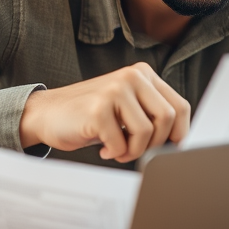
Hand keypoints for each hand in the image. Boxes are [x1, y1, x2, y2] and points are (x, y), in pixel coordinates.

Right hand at [18, 63, 190, 162]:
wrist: (46, 114)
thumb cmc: (91, 116)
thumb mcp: (127, 107)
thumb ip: (152, 114)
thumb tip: (182, 141)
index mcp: (143, 74)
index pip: (180, 106)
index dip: (180, 134)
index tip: (169, 149)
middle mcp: (132, 76)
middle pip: (168, 119)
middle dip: (155, 144)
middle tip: (135, 150)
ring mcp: (114, 90)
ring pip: (148, 133)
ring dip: (134, 152)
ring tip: (118, 149)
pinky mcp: (98, 109)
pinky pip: (122, 144)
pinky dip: (115, 153)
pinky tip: (103, 148)